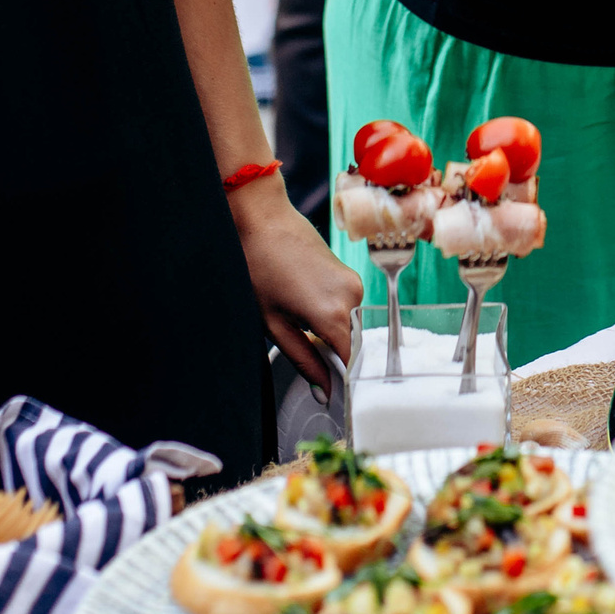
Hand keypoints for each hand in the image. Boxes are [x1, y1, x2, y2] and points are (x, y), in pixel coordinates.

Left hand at [232, 180, 364, 393]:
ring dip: (328, 331)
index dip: (338, 380)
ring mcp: (354, 284)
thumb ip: (303, 360)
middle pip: (349, 345)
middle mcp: (353, 299)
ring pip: (348, 326)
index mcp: (333, 315)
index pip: (349, 363)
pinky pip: (347, 307)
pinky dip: (329, 313)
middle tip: (297, 345)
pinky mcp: (351, 274)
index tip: (328, 394)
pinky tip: (302, 299)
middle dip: (329, 353)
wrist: (262, 219)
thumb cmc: (259, 268)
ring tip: (294, 314)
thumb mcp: (273, 324)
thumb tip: (323, 391)